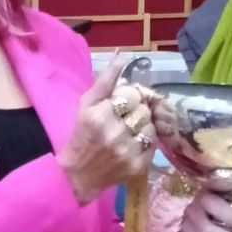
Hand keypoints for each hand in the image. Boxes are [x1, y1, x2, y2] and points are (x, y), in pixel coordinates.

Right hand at [59, 57, 154, 204]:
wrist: (78, 175)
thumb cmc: (81, 135)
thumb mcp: (86, 104)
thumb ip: (105, 81)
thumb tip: (122, 56)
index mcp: (100, 114)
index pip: (133, 95)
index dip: (130, 97)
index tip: (122, 103)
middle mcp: (115, 133)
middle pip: (144, 110)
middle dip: (137, 111)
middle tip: (126, 117)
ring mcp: (128, 151)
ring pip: (151, 126)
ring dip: (143, 126)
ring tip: (129, 131)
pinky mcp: (138, 166)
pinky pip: (153, 144)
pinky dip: (145, 141)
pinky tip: (132, 143)